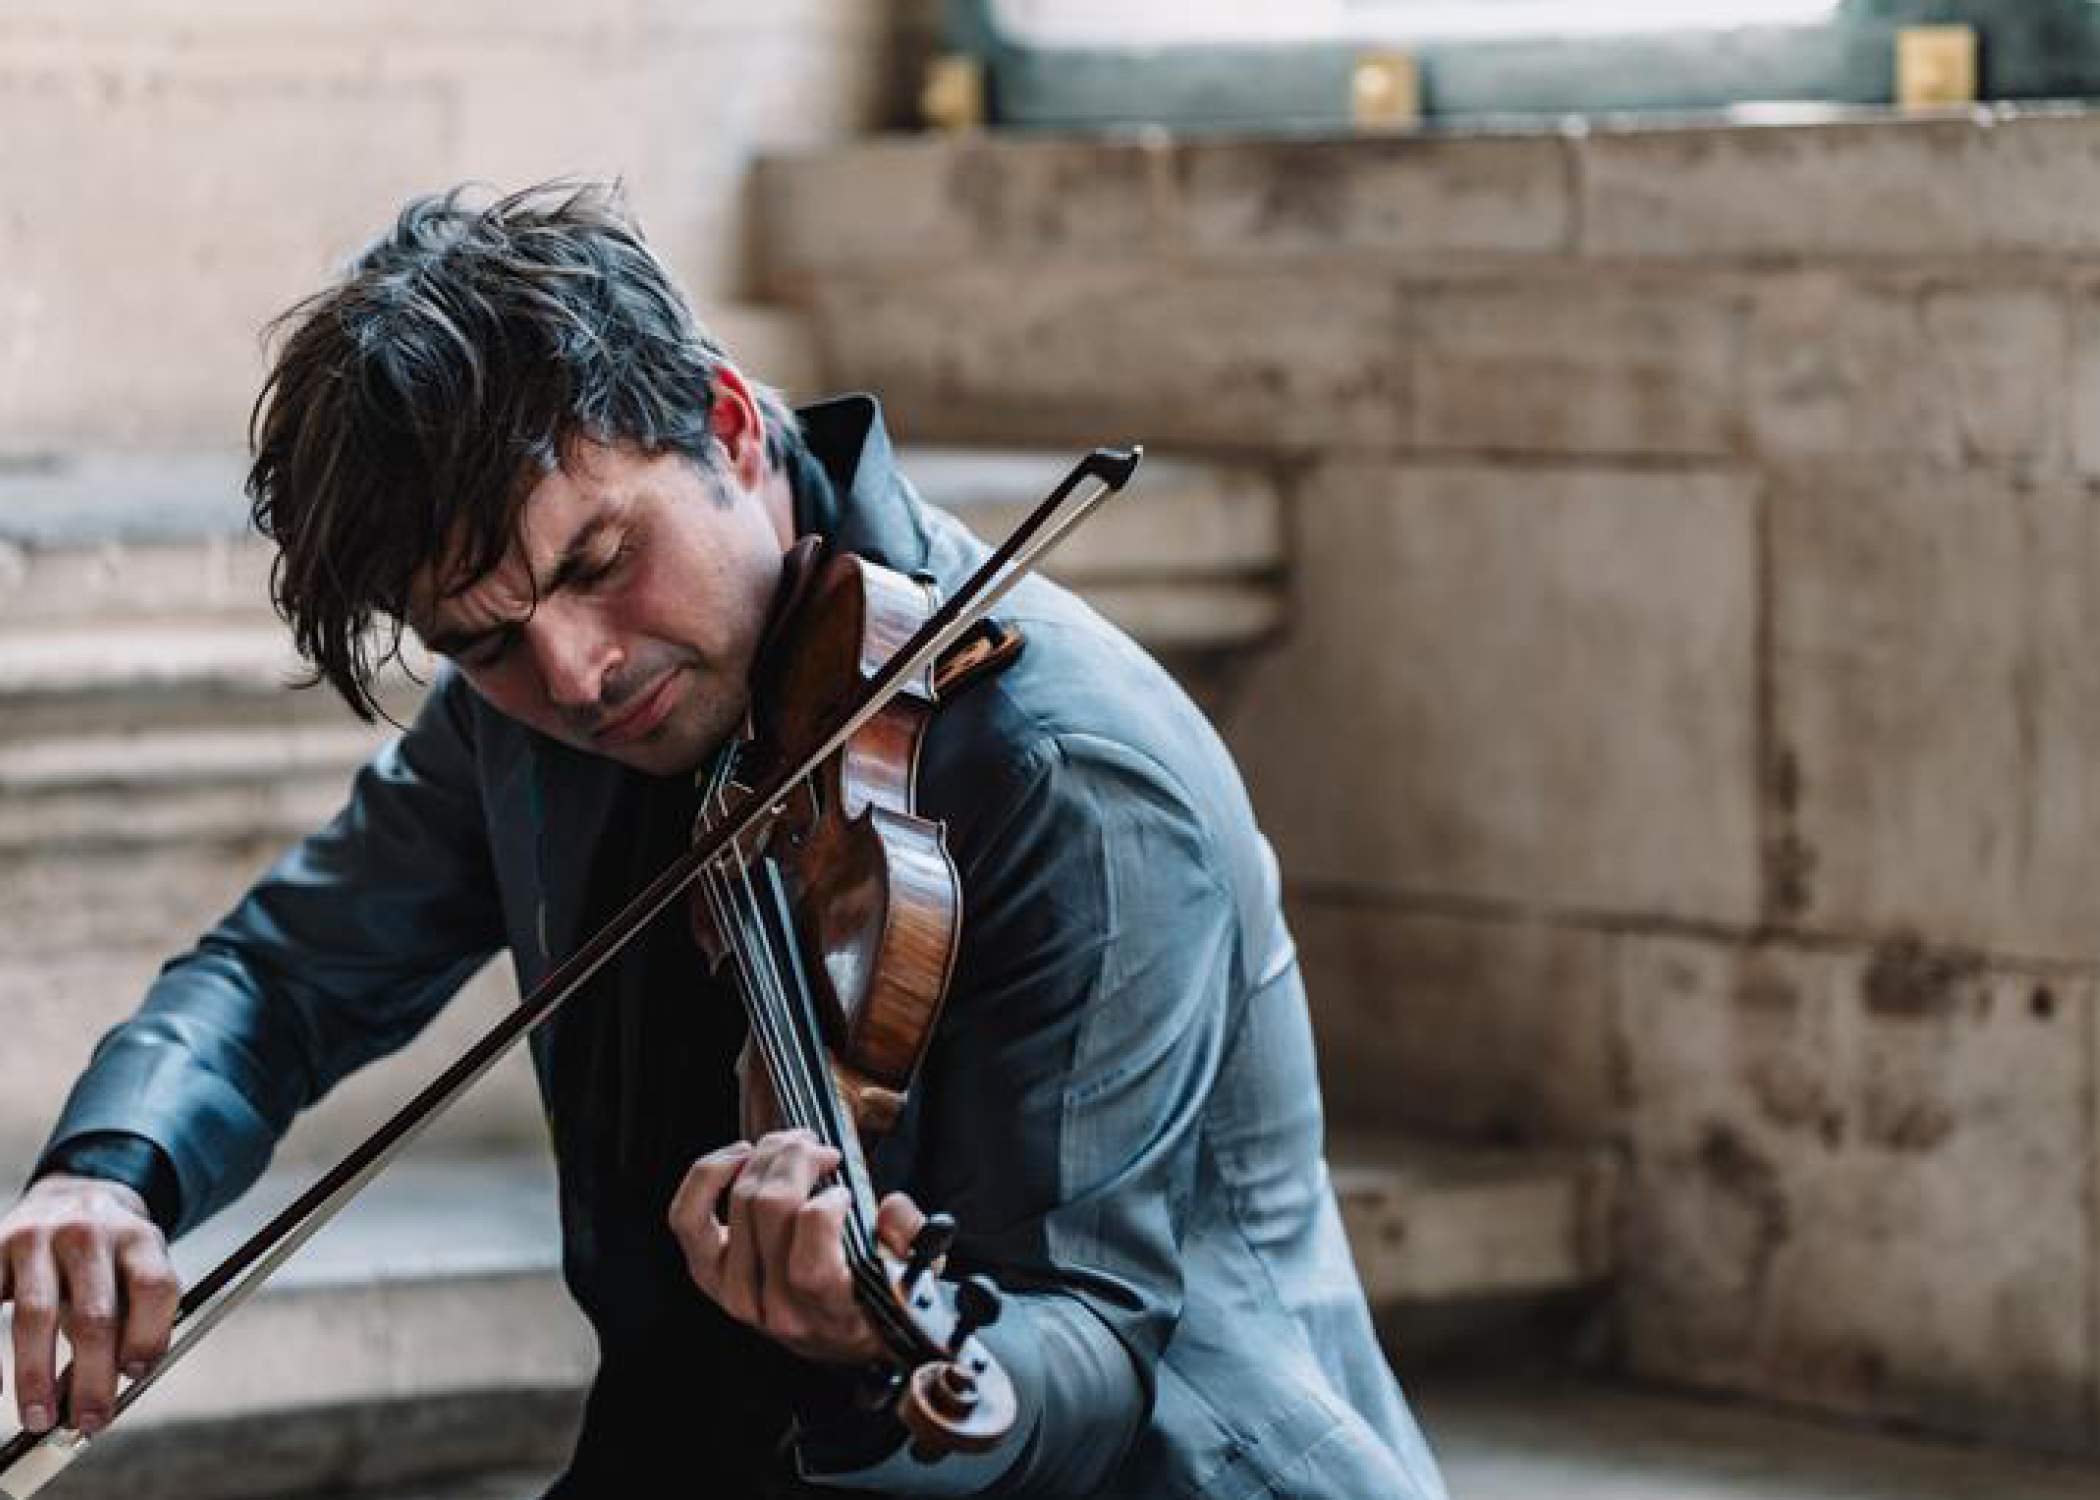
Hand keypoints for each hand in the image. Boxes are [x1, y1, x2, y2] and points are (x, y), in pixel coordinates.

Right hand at [0, 1175, 177, 1435]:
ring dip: (36, 1375)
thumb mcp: (138, 1270)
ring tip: (40, 1416)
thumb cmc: (110, 1257)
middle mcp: (90, 1233)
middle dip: (92, 1378)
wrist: (72, 1196)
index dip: (150, 1336)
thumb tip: (107, 1389)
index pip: (155, 1289)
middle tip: (88, 1422)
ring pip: (36, 1316)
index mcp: (139, 1239)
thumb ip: (133, 1320)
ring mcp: (38, 1239)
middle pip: (96, 1315)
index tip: (137, 1377)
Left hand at [668, 1129, 924, 1364]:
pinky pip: (688, 1217)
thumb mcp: (914, 1275)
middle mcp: (774, 1307)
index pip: (811, 1262)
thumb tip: (890, 1207)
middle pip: (771, 1208)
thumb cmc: (875, 1297)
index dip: (827, 1208)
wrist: (839, 1337)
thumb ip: (912, 1239)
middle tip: (822, 1149)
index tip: (847, 1192)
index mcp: (829, 1314)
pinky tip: (740, 1155)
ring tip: (793, 1146)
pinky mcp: (707, 1273)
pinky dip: (708, 1175)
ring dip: (768, 1155)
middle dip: (799, 1157)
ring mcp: (733, 1291)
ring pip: (738, 1200)